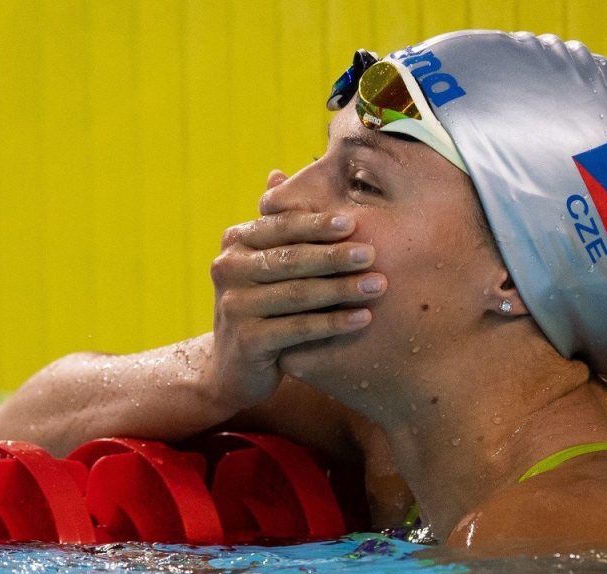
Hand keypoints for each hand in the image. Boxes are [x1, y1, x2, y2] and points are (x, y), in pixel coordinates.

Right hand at [205, 208, 386, 410]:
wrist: (234, 367)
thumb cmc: (261, 306)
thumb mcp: (262, 262)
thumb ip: (274, 224)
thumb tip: (278, 173)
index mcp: (235, 242)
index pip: (280, 226)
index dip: (316, 224)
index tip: (353, 222)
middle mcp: (227, 269)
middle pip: (291, 258)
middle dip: (335, 256)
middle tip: (373, 254)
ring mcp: (233, 306)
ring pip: (298, 293)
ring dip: (342, 289)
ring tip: (379, 285)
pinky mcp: (246, 341)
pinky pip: (298, 329)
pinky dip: (334, 323)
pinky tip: (363, 318)